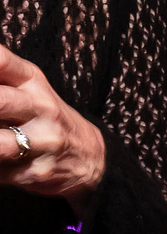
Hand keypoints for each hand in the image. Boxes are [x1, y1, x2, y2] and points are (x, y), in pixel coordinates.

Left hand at [0, 42, 105, 212]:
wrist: (90, 156)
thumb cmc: (46, 115)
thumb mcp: (30, 86)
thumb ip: (1, 75)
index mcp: (32, 82)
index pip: (2, 61)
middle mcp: (41, 109)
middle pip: (0, 101)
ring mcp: (42, 142)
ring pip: (0, 144)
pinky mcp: (35, 172)